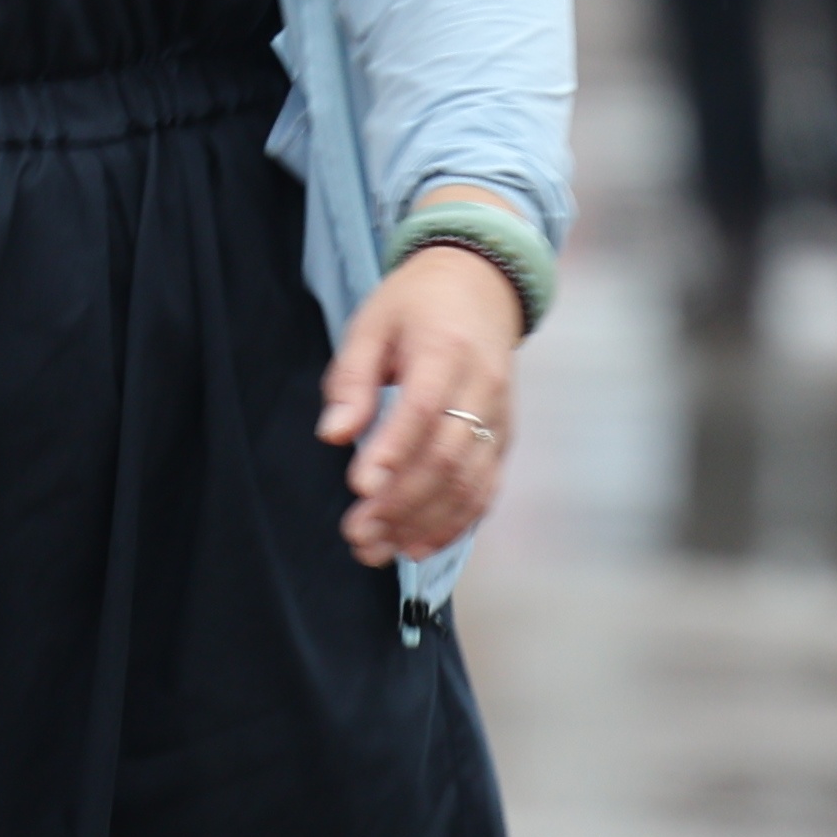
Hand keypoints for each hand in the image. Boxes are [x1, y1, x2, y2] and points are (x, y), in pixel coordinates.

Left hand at [319, 240, 526, 567]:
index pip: (423, 407)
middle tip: (357, 532)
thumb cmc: (416, 305)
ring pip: (469, 480)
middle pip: (447, 454)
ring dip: (424, 522)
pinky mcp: (504, 437)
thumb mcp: (371, 324)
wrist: (481, 287)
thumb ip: (351, 379)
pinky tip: (420, 546)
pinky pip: (486, 488)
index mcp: (445, 349)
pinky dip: (456, 523)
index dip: (392, 450)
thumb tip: (332, 434)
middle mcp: (483, 386)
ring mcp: (500, 415)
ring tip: (379, 548)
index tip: (359, 485)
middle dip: (401, 501)